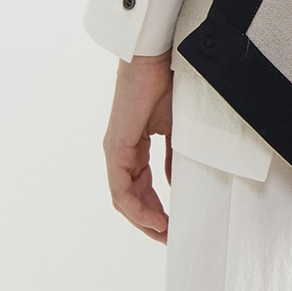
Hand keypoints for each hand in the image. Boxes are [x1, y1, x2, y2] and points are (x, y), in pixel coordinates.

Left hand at [102, 50, 173, 242]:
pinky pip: (122, 189)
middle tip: (170, 236)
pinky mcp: (117, 147)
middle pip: (130, 198)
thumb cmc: (165, 79)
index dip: (155, 207)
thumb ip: (173, 154)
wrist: (155, 54)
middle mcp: (120, 151)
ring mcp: (116, 150)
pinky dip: (138, 208)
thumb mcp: (175, 124)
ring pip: (124, 198)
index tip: (173, 223)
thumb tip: (175, 181)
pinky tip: (155, 218)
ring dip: (144, 219)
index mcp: (134, 143)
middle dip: (150, 220)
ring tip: (164, 233)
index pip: (140, 186)